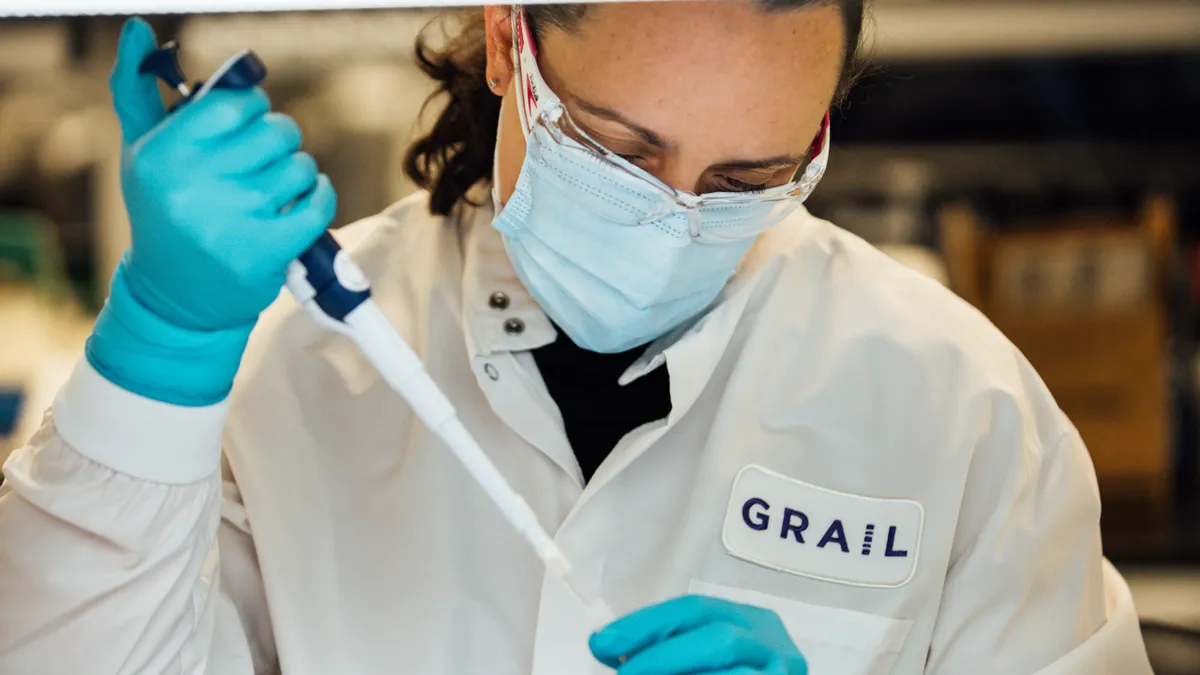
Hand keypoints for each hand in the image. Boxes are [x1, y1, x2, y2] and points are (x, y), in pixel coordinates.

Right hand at [86, 18, 335, 404]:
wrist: (176, 296)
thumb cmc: (163, 211)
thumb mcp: (141, 152)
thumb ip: (137, 88)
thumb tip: (138, 27)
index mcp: (164, 153)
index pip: (237, 102)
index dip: (251, 111)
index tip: (243, 128)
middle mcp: (195, 184)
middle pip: (277, 130)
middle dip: (278, 142)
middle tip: (260, 163)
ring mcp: (233, 218)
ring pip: (300, 166)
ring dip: (296, 175)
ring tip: (271, 192)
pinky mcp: (268, 250)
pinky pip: (319, 202)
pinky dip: (318, 198)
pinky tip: (301, 204)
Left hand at [589, 595, 807, 674]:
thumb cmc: (731, 671)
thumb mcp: (709, 656)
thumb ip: (673, 649)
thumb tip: (611, 650)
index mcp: (753, 623)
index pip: (697, 609)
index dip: (647, 624)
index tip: (602, 641)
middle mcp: (776, 647)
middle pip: (718, 638)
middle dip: (663, 655)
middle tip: (623, 672)